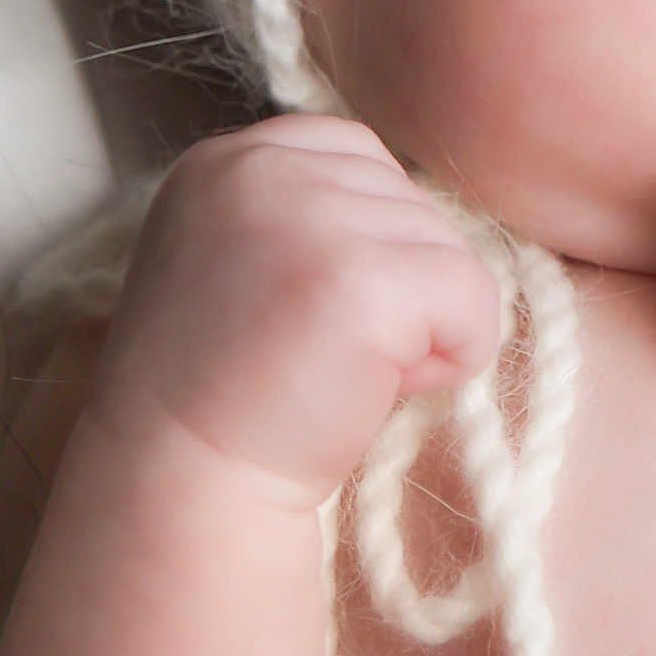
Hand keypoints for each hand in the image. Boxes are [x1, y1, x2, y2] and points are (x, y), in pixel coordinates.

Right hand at [87, 115, 500, 508]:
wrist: (182, 497)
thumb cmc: (226, 393)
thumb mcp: (241, 258)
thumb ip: (311, 210)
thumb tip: (426, 208)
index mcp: (228, 159)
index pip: (360, 159)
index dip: (362, 246)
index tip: (301, 315)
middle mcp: (261, 167)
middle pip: (409, 199)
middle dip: (393, 286)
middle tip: (317, 358)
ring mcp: (311, 217)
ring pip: (448, 247)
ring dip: (420, 326)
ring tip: (337, 376)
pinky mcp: (363, 278)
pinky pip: (472, 296)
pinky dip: (455, 354)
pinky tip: (380, 391)